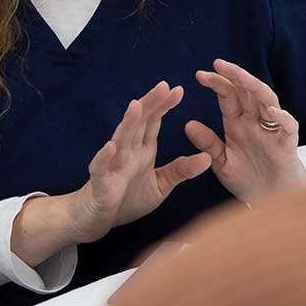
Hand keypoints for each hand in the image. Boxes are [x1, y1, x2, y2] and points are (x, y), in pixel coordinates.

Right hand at [68, 81, 210, 241]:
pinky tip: (111, 146)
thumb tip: (207, 158)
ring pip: (120, 139)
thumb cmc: (127, 199)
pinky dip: (104, 157)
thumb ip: (181, 171)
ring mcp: (112, 166)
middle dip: (150, 104)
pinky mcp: (100, 183)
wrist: (97, 220)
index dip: (163, 105)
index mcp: (142, 150)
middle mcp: (127, 152)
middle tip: (163, 85)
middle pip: (138, 123)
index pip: (152, 122)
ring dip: (127, 123)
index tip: (179, 90)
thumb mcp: (161, 185)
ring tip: (136, 106)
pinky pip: (100, 168)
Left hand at [187, 59, 305, 206]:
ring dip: (255, 87)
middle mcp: (255, 123)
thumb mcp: (222, 163)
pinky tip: (270, 112)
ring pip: (268, 100)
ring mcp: (272, 131)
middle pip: (247, 92)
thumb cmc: (248, 180)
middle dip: (234, 76)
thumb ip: (208, 144)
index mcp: (238, 124)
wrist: (271, 202)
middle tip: (217, 64)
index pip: (228, 96)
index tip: (199, 75)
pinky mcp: (287, 145)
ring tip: (242, 78)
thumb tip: (188, 124)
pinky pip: (288, 126)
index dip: (217, 84)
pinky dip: (282, 117)